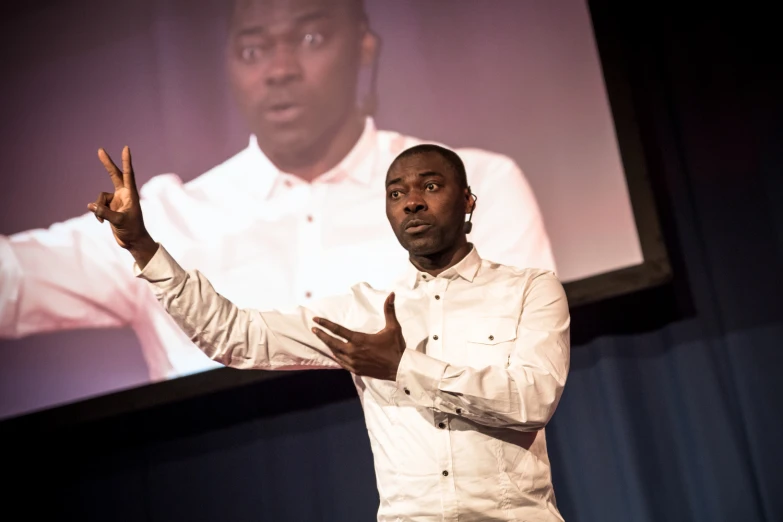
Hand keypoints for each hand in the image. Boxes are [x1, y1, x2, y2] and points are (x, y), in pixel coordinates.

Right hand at [87, 146, 156, 267]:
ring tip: (103, 220)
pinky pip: (98, 206)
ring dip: (99, 207)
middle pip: (114, 175)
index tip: (126, 148)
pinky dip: (97, 213)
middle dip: (107, 164)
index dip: (126, 161)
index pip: (128, 175)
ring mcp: (116, 200)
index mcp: (131, 195)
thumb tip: (90, 205)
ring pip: (101, 197)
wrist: (132, 241)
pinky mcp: (110, 207)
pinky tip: (102, 222)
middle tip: (100, 150)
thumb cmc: (132, 230)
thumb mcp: (119, 221)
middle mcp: (124, 195)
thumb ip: (104, 212)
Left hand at [312, 292, 405, 380]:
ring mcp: (354, 362)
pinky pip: (342, 363)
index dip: (325, 324)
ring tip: (323, 339)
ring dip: (328, 345)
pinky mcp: (356, 370)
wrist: (400, 368)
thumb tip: (391, 294)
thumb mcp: (393, 327)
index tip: (315, 320)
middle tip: (313, 329)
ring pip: (335, 353)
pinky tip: (334, 354)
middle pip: (332, 342)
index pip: (338, 330)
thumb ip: (389, 310)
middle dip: (321, 335)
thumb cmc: (396, 347)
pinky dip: (336, 357)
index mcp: (359, 339)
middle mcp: (353, 351)